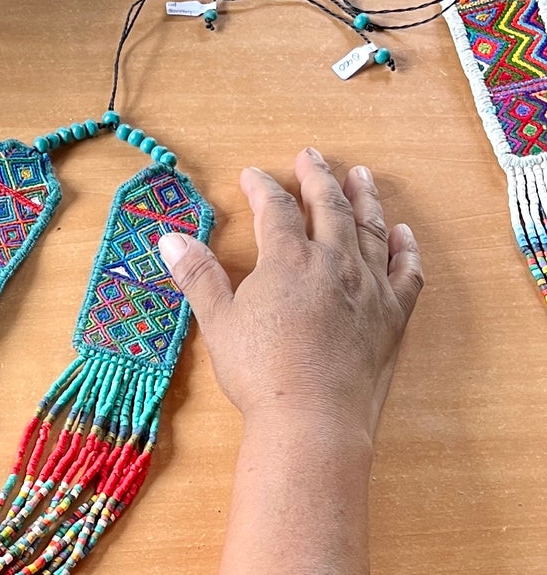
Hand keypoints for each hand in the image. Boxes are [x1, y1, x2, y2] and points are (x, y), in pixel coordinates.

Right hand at [157, 148, 423, 438]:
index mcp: (288, 260)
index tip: (253, 175)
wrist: (312, 416)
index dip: (262, 188)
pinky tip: (401, 233)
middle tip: (311, 157)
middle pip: (328, 206)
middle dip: (317, 177)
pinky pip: (405, 270)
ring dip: (364, 198)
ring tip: (360, 177)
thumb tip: (169, 240)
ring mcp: (368, 286)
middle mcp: (333, 262)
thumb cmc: (260, 372)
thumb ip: (198, 276)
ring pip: (369, 228)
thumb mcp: (218, 322)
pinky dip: (404, 247)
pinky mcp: (391, 314)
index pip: (274, 209)